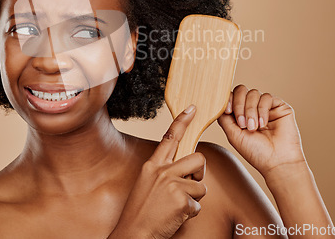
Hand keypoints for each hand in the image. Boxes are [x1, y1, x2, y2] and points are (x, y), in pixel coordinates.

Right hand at [109, 105, 206, 238]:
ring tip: (176, 206)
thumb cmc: (140, 210)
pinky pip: (198, 205)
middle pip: (198, 158)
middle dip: (200, 173)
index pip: (170, 137)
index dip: (182, 121)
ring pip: (201, 185)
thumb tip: (185, 169)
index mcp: (153, 165)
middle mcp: (163, 171)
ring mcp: (172, 185)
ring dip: (194, 198)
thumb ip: (164, 172)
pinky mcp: (182, 200)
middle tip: (190, 184)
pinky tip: (175, 216)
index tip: (192, 108)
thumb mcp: (146, 182)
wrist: (133, 233)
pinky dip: (190, 213)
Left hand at [218, 85, 305, 178]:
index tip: (228, 111)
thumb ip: (223, 117)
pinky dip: (262, 110)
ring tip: (253, 128)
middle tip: (242, 123)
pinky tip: (263, 124)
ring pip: (253, 93)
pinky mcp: (279, 106)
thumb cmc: (256, 152)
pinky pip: (267, 97)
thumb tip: (218, 102)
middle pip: (241, 90)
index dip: (228, 100)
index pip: (231, 96)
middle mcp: (252, 108)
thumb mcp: (233, 134)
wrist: (277, 162)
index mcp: (240, 114)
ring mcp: (265, 106)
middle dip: (239, 105)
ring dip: (251, 110)